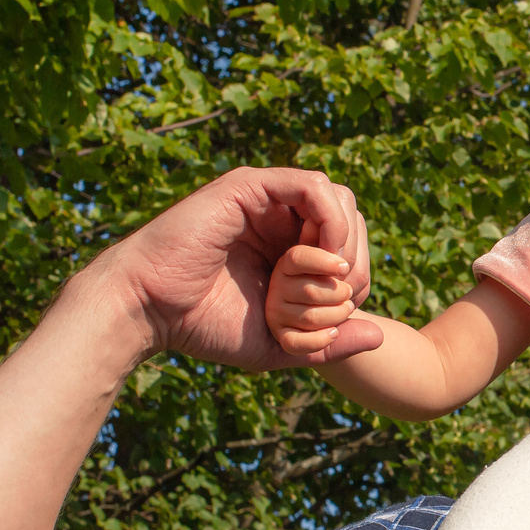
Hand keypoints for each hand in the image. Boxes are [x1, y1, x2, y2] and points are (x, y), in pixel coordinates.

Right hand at [86, 167, 382, 370]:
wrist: (149, 310)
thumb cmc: (201, 327)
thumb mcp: (277, 343)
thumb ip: (326, 343)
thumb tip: (380, 337)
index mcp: (283, 246)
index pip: (347, 241)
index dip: (360, 271)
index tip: (347, 306)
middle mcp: (277, 216)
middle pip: (350, 215)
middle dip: (360, 255)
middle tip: (347, 291)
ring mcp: (264, 198)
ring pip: (337, 196)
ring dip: (348, 236)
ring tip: (335, 274)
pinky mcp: (249, 186)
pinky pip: (312, 185)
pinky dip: (331, 217)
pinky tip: (325, 254)